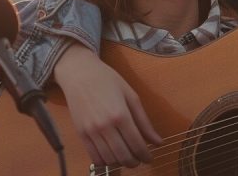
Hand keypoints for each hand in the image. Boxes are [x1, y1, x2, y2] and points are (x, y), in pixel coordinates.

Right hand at [53, 43, 161, 167]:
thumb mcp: (131, 96)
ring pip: (109, 159)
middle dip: (134, 162)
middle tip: (140, 160)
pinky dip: (105, 161)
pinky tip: (111, 155)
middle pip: (123, 155)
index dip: (145, 155)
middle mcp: (105, 126)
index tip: (150, 158)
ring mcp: (91, 131)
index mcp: (121, 115)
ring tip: (127, 157)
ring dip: (120, 163)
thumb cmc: (108, 81)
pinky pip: (94, 156)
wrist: (80, 74)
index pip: (137, 144)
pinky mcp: (81, 134)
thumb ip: (144, 122)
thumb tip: (158, 142)